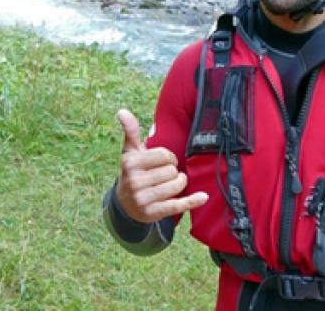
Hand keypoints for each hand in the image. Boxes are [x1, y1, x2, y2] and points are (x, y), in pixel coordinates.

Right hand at [115, 108, 207, 222]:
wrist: (125, 204)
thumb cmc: (133, 171)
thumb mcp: (130, 152)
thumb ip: (130, 131)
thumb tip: (121, 111)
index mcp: (130, 163)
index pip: (164, 155)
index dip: (169, 157)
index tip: (163, 161)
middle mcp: (134, 181)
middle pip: (172, 171)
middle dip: (173, 171)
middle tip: (164, 175)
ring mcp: (143, 199)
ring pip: (177, 186)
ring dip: (179, 183)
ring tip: (171, 183)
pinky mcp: (153, 213)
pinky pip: (178, 205)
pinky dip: (192, 201)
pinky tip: (203, 197)